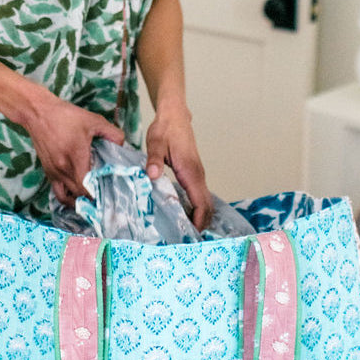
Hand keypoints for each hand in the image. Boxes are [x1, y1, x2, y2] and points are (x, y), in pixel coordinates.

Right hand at [24, 93, 123, 208]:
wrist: (39, 113)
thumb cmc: (66, 116)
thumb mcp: (94, 120)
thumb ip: (112, 133)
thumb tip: (122, 146)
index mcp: (76, 158)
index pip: (87, 188)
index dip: (98, 194)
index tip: (108, 192)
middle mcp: (63, 169)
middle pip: (79, 195)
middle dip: (92, 197)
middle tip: (104, 194)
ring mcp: (53, 172)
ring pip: (67, 198)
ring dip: (79, 200)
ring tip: (91, 197)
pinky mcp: (48, 172)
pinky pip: (57, 192)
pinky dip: (67, 197)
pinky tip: (76, 193)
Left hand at [145, 99, 212, 231]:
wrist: (175, 116)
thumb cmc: (165, 129)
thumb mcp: (156, 142)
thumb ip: (154, 159)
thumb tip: (152, 176)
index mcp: (191, 172)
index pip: (201, 204)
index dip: (198, 222)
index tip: (189, 238)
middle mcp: (198, 176)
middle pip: (207, 207)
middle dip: (200, 226)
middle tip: (185, 243)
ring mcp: (197, 175)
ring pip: (204, 203)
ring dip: (199, 219)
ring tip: (184, 235)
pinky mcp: (193, 174)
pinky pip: (199, 197)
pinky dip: (196, 210)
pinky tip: (183, 217)